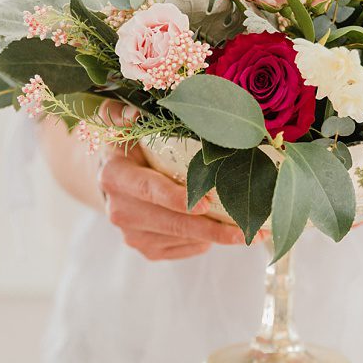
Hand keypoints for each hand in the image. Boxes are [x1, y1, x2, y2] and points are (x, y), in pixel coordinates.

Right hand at [96, 101, 245, 260]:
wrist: (114, 181)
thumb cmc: (129, 147)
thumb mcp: (124, 125)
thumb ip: (124, 115)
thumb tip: (134, 113)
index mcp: (115, 175)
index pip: (148, 189)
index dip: (176, 197)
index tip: (207, 202)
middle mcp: (120, 209)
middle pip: (171, 222)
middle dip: (211, 228)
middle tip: (245, 230)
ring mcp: (132, 234)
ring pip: (182, 238)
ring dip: (215, 236)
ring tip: (248, 229)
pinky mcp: (147, 249)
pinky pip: (183, 249)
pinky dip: (205, 241)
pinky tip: (221, 230)